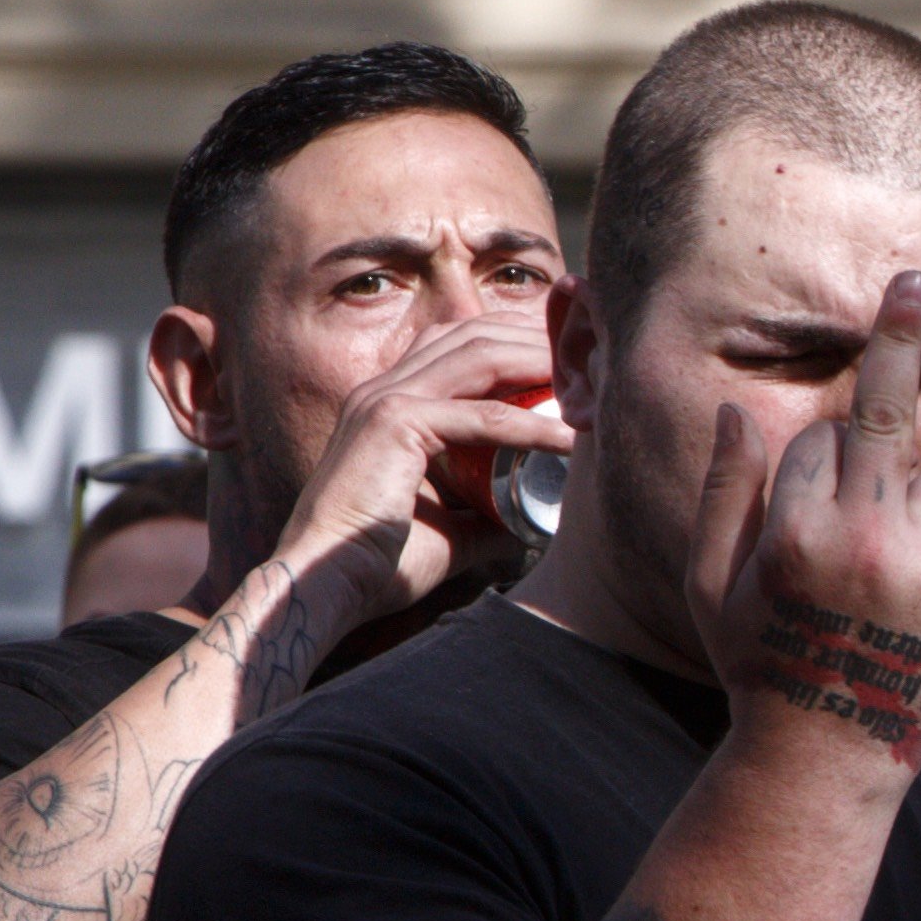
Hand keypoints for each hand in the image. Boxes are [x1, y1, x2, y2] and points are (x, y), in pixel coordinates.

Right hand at [275, 312, 568, 622]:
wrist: (326, 586)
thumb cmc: (378, 563)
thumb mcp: (451, 530)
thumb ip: (487, 517)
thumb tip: (528, 525)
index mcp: (389, 402)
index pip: (459, 344)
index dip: (517, 341)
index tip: (573, 361)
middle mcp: (383, 389)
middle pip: (474, 335)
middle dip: (537, 339)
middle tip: (593, 359)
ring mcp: (384, 401)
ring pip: (480, 358)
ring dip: (542, 365)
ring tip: (593, 383)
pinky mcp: (393, 425)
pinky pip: (482, 417)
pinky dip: (532, 425)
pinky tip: (571, 438)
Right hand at [692, 270, 920, 776]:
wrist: (831, 756)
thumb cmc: (760, 664)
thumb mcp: (708, 586)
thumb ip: (722, 494)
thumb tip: (738, 408)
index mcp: (796, 535)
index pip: (823, 441)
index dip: (820, 462)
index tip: (825, 468)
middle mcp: (868, 542)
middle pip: (889, 419)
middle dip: (896, 342)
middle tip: (914, 278)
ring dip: (916, 506)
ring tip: (887, 580)